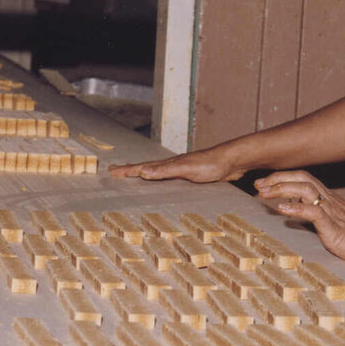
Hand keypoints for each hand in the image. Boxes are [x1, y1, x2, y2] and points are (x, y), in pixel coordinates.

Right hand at [108, 145, 240, 182]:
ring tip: (135, 177)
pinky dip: (160, 180)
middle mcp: (173, 165)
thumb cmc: (211, 163)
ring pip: (157, 172)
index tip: (111, 171)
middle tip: (116, 172)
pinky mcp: (192, 175)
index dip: (127, 170)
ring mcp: (182, 170)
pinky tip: (163, 185)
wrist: (233, 160)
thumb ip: (165, 171)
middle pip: (147, 168)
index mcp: (169, 164)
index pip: (142, 167)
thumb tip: (143, 172)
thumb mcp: (186, 168)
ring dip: (144, 174)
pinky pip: (169, 178)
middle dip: (131, 170)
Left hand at [252, 170, 344, 269]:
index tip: (264, 184)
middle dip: (277, 178)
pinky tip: (281, 209)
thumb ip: (316, 215)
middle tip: (258, 185)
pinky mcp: (334, 227)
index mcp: (329, 199)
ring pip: (305, 189)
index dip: (282, 178)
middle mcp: (329, 200)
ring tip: (264, 193)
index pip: (304, 179)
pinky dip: (295, 208)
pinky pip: (314, 211)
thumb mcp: (333, 223)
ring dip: (281, 189)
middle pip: (302, 177)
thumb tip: (295, 211)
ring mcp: (332, 212)